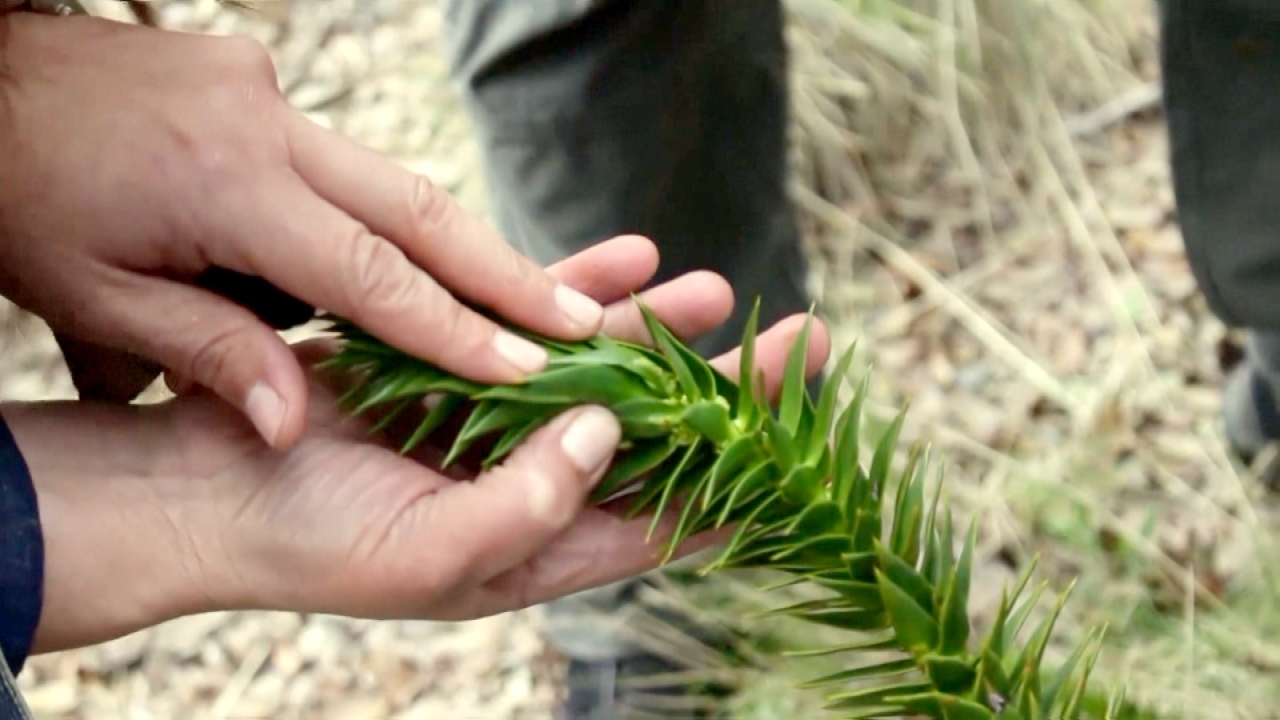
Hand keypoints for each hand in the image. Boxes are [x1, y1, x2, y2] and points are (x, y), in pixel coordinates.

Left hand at [0, 12, 603, 447]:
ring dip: (462, 245)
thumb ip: (208, 352)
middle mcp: (266, 130)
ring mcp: (266, 95)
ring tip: (529, 301)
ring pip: (395, 181)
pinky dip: (392, 216)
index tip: (532, 367)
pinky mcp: (255, 82)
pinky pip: (345, 161)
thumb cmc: (14, 193)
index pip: (373, 275)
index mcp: (225, 189)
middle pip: (419, 209)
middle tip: (582, 319)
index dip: (458, 328)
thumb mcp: (90, 295)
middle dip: (506, 272)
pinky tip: (421, 259)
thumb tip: (295, 420)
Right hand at [4, 235, 830, 653]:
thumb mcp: (433, 556)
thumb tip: (610, 434)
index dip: (744, 483)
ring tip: (717, 289)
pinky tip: (628, 258)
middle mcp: (538, 481)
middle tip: (801, 344)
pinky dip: (579, 291)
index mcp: (544, 544)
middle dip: (731, 393)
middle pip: (658, 437)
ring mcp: (502, 417)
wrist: (211, 487)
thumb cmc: (314, 544)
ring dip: (662, 330)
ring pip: (605, 369)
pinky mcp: (461, 361)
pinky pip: (536, 322)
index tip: (807, 443)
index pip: (668, 519)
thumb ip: (531, 506)